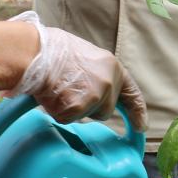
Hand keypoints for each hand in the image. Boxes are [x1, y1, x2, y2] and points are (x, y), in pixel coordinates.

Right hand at [7, 12, 148, 132]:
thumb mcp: (87, 57)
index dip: (137, 112)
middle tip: (70, 91)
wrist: (36, 51)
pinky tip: (51, 95)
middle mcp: (108, 82)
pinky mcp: (78, 108)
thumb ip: (98, 74)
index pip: (131, 93)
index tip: (141, 127)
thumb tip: (97, 91)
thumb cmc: (54, 51)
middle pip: (104, 111)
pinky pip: (67, 118)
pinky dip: (57, 111)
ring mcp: (94, 96)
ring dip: (72, 109)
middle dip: (89, 108)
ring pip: (85, 116)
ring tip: (59, 88)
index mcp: (113, 67)